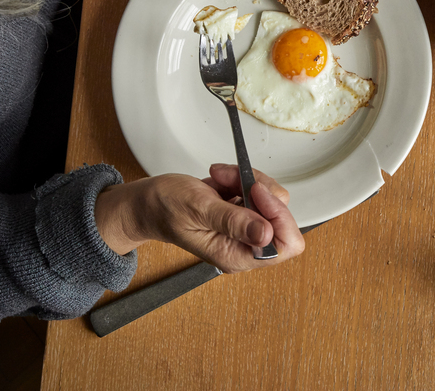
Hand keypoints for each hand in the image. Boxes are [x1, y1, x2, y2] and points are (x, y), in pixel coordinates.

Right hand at [94, 164, 303, 272]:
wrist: (149, 203)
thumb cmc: (166, 209)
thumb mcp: (199, 210)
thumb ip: (233, 222)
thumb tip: (266, 233)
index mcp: (238, 256)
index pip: (285, 245)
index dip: (279, 215)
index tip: (256, 191)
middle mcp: (246, 245)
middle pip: (281, 216)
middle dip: (259, 190)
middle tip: (233, 179)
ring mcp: (245, 227)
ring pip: (271, 197)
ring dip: (247, 179)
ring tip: (220, 177)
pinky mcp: (242, 210)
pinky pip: (258, 189)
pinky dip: (241, 177)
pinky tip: (220, 178)